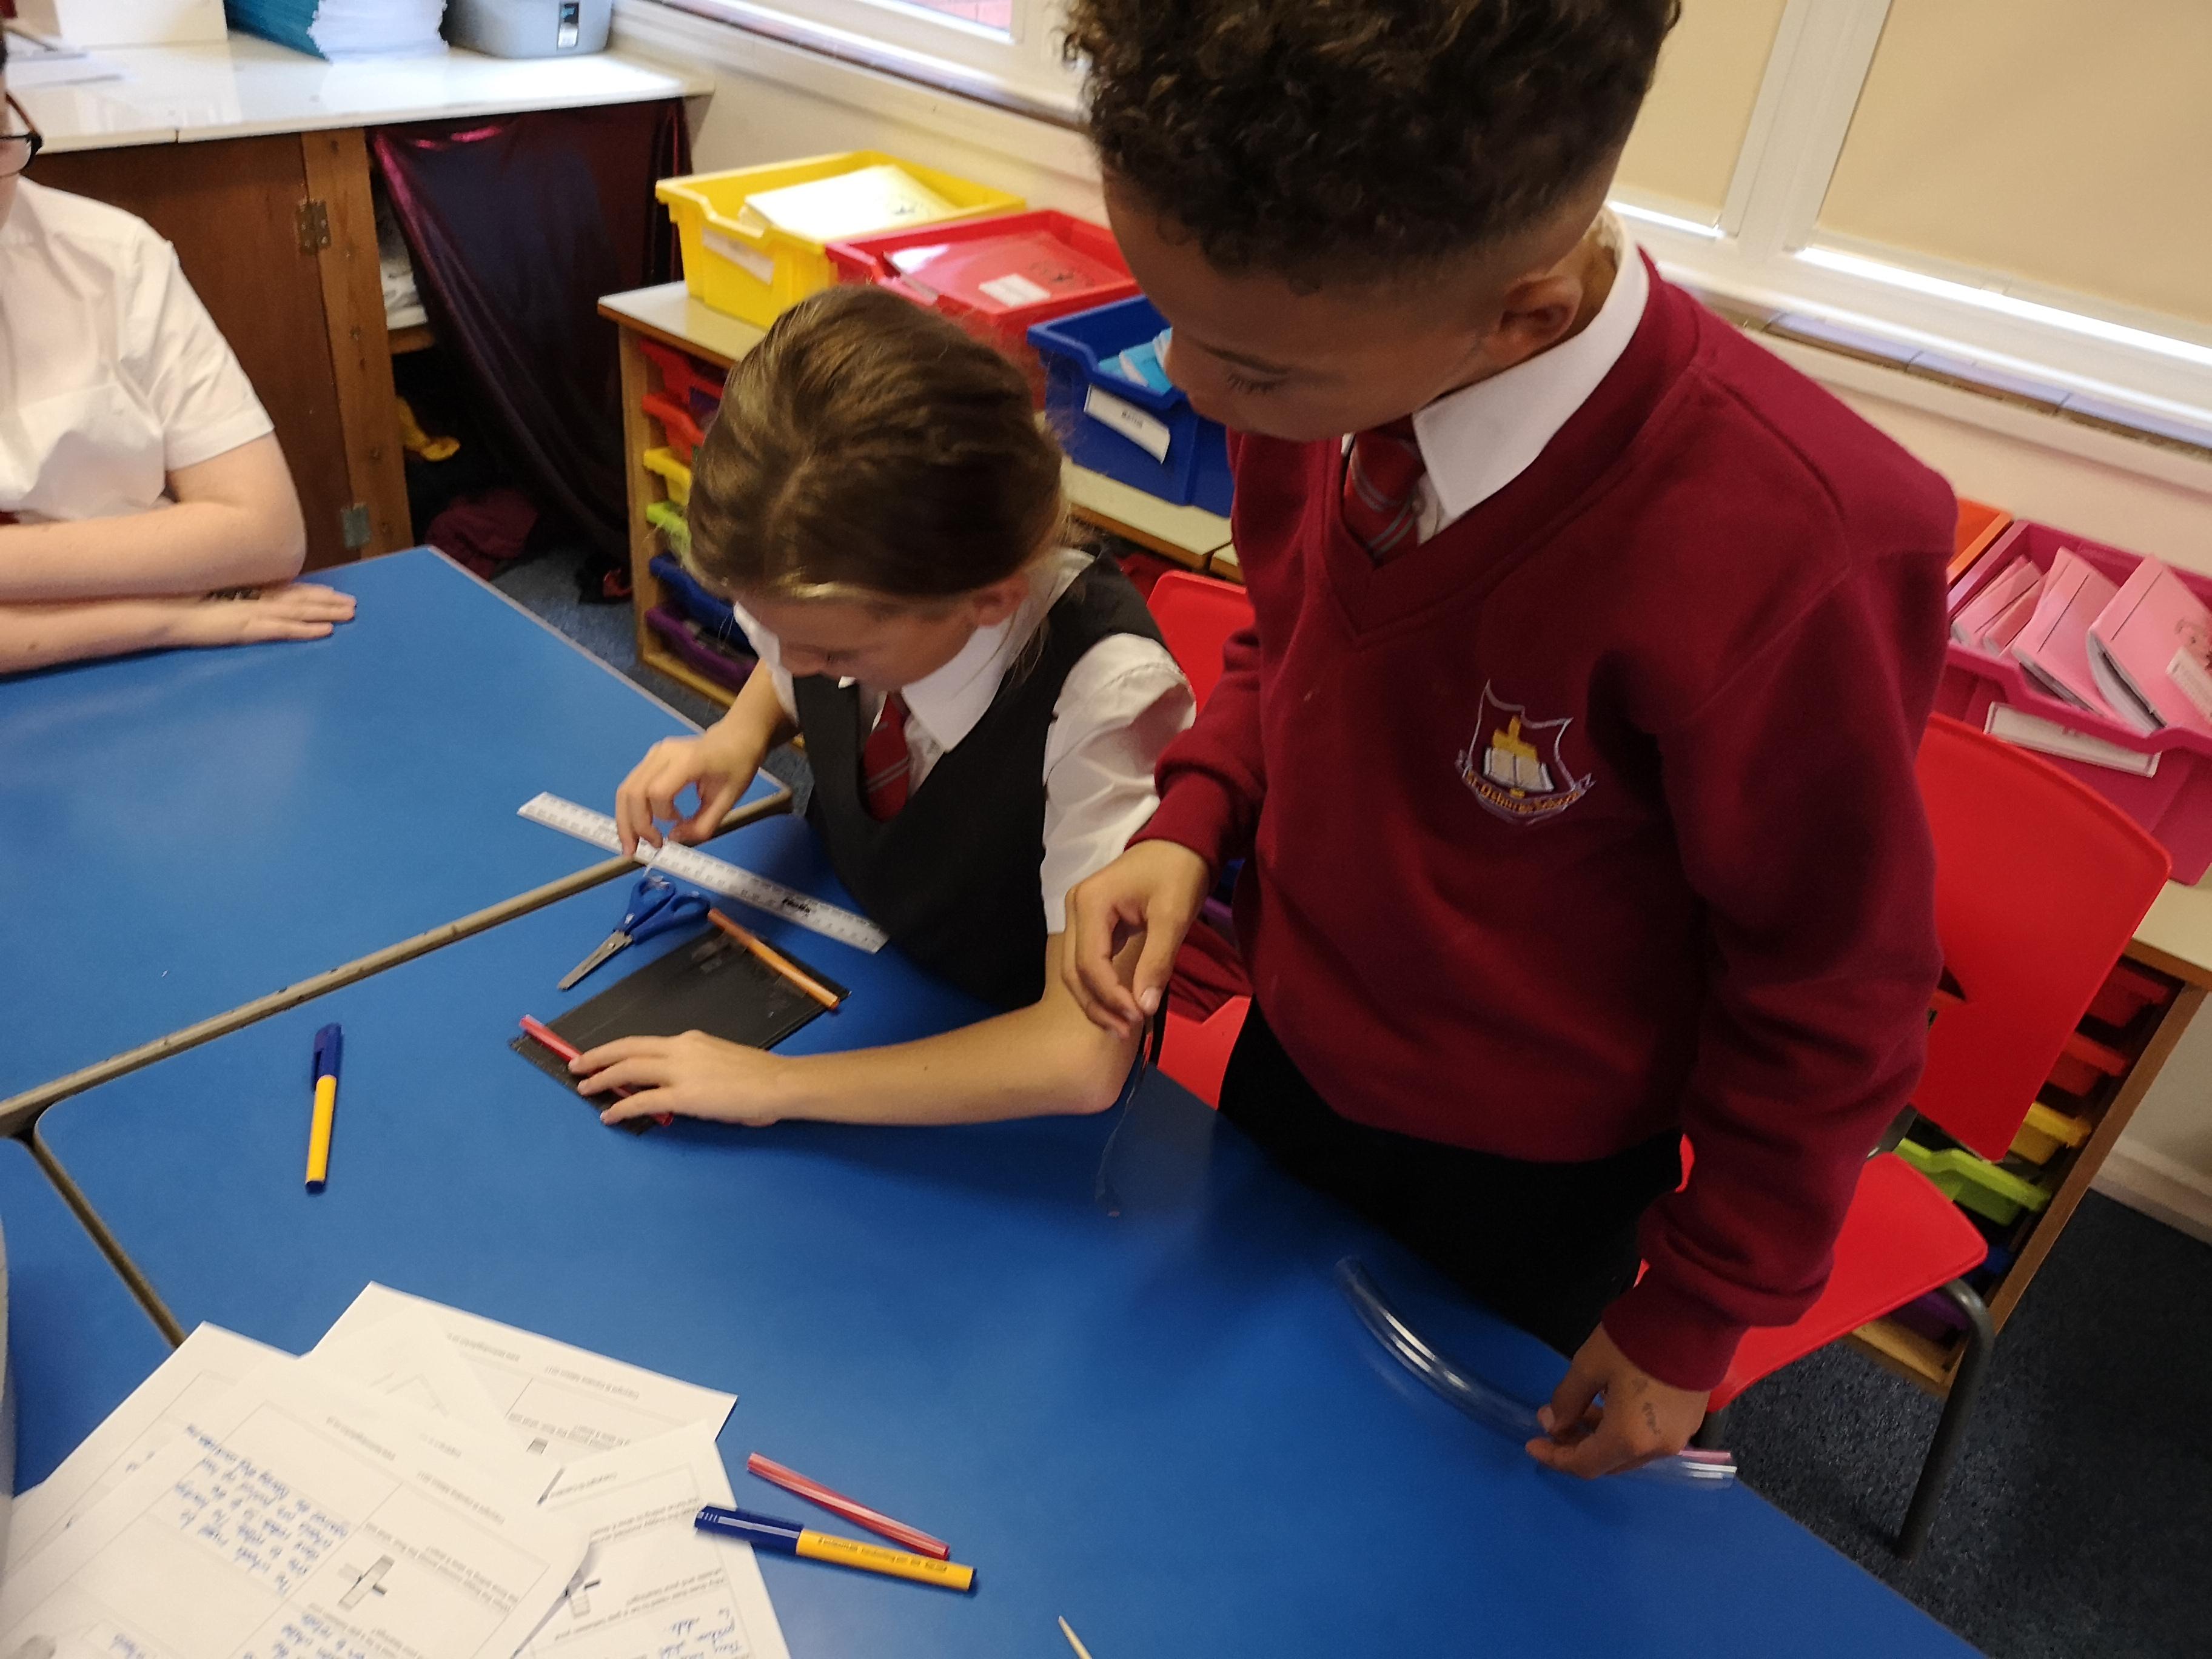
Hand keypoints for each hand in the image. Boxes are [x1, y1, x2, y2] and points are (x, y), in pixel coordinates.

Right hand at [167, 582, 354, 647]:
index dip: (310, 591)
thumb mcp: (207, 597)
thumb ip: (225, 595)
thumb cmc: (176, 601)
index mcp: (244, 591)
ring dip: (326, 613)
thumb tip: (231, 597)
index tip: (331, 591)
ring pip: (299, 612)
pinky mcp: (249, 628)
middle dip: (327, 601)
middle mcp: (253, 598)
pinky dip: (306, 630)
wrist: (160, 610)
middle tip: (353, 603)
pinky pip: (284, 629)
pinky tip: (326, 631)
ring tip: (350, 614)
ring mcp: (253, 612)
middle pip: (299, 598)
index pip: (285, 590)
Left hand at [572, 1030, 791, 1126]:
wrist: (777, 1083)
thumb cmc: (760, 1075)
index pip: (644, 1042)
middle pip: (628, 1049)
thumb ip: (698, 1069)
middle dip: (598, 1057)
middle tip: (578, 1065)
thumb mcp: (722, 1060)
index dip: (617, 1048)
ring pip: (629, 1069)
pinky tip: (610, 1114)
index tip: (600, 1054)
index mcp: (691, 1040)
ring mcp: (680, 1071)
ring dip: (602, 1078)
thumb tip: (686, 1086)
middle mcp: (680, 1049)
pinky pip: (643, 1101)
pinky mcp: (683, 1096)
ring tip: (584, 1087)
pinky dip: (622, 1106)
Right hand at [615, 732, 761, 855]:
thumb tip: (673, 838)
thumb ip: (702, 825)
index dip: (661, 816)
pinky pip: (632, 785)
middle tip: (636, 851)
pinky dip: (630, 809)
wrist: (735, 738)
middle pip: (633, 791)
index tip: (674, 829)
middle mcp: (665, 754)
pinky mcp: (650, 758)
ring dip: (624, 820)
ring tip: (630, 844)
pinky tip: (637, 826)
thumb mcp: (728, 802)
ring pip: (626, 789)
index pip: (658, 792)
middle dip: (632, 825)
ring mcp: (655, 754)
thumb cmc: (736, 767)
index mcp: (688, 761)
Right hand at [1060, 840, 1211, 1039]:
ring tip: (1124, 1027)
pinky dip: (1101, 987)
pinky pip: (1087, 962)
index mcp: (1090, 903)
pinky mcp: (1091, 923)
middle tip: (1128, 1032)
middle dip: (1099, 1006)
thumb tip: (1144, 1007)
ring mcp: (1079, 915)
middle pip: (1073, 971)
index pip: (1089, 963)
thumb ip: (1157, 961)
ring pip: (1075, 971)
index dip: (1111, 996)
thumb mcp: (1174, 916)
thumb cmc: (1179, 873)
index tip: (1138, 1017)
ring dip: (1097, 1001)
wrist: (1182, 842)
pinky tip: (1121, 1006)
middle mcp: (1075, 908)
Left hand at [1524, 1324, 1709, 1477]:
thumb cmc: (1635, 1341)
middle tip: (1554, 1421)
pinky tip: (1611, 1404)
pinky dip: (1625, 1431)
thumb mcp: (1589, 1365)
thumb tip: (1554, 1424)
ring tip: (1580, 1409)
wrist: (1694, 1316)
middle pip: (1609, 1463)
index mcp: (1630, 1439)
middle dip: (1577, 1446)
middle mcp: (1657, 1449)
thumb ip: (1567, 1400)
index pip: (1584, 1465)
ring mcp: (1679, 1437)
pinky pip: (1649, 1439)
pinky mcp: (1690, 1421)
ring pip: (1630, 1452)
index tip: (1532, 1444)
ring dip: (1601, 1438)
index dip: (1555, 1458)